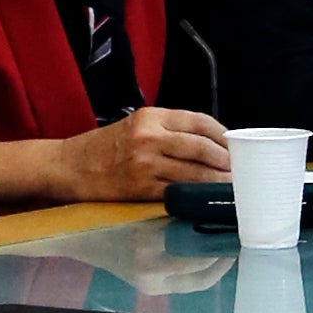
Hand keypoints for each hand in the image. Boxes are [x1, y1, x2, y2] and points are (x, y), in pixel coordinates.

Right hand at [55, 107, 229, 200]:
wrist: (70, 167)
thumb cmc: (104, 147)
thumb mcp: (136, 125)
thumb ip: (169, 130)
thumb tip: (210, 143)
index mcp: (150, 116)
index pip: (199, 121)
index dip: (222, 135)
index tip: (234, 145)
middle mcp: (149, 137)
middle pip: (201, 147)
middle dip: (226, 160)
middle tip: (241, 169)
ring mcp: (146, 164)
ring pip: (195, 172)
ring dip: (218, 180)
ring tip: (232, 185)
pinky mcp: (142, 188)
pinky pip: (179, 191)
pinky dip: (198, 194)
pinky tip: (208, 197)